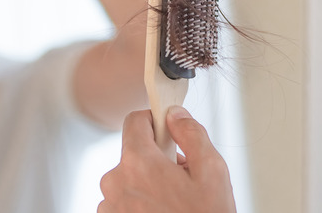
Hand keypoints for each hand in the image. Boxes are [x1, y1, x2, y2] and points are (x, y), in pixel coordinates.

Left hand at [98, 107, 235, 212]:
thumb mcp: (212, 172)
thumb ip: (192, 134)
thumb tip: (175, 116)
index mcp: (138, 163)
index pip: (134, 121)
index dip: (154, 120)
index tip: (167, 129)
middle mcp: (115, 183)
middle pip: (133, 153)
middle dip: (157, 160)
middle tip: (182, 178)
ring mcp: (109, 207)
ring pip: (129, 180)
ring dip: (148, 185)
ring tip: (174, 204)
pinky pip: (122, 203)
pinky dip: (139, 204)